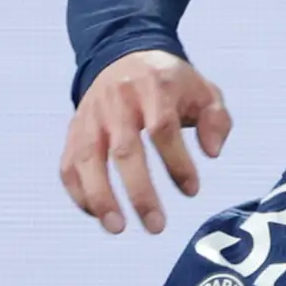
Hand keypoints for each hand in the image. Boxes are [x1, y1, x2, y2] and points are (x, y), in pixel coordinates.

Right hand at [61, 49, 232, 235]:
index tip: (191, 191)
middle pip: (124, 149)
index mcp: (153, 88)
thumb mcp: (203, 91)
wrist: (124, 57)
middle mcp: (117, 102)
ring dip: (101, 196)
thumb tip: (212, 152)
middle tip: (156, 226)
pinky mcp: (74, 131)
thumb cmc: (170, 84)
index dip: (177, 162)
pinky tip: (97, 214)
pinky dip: (79, 192)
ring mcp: (91, 117)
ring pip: (89, 159)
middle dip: (140, 191)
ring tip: (117, 227)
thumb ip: (216, 120)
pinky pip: (69, 165)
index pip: (163, 128)